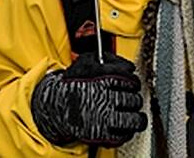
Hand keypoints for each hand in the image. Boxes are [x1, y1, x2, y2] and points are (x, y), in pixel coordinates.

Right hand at [31, 52, 146, 147]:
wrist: (56, 105)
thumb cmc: (73, 83)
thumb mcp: (87, 61)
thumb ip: (110, 58)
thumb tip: (129, 67)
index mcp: (103, 79)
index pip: (131, 80)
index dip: (133, 81)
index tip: (131, 83)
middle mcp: (105, 98)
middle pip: (134, 99)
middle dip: (134, 98)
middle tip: (130, 97)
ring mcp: (104, 118)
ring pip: (134, 119)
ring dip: (136, 116)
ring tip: (133, 113)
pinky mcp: (101, 135)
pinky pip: (124, 135)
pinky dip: (127, 131)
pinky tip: (123, 124)